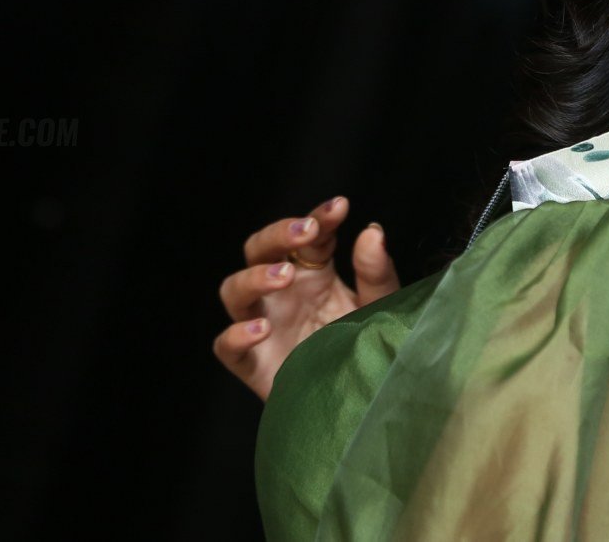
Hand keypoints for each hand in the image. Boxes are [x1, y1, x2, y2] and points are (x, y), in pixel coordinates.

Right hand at [212, 195, 399, 399]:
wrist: (366, 401)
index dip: (318, 217)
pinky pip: (226, 346)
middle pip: (260, 249)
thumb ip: (377, 272)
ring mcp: (265, 325)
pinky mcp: (254, 363)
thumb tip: (372, 230)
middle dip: (278, 234)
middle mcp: (284, 293)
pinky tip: (261, 329)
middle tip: (306, 231)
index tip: (339, 208)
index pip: (307, 234)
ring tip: (285, 277)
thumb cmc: (371, 347)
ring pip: (233, 290)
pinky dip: (236, 335)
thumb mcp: (382, 306)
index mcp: (315, 272)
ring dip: (254, 277)